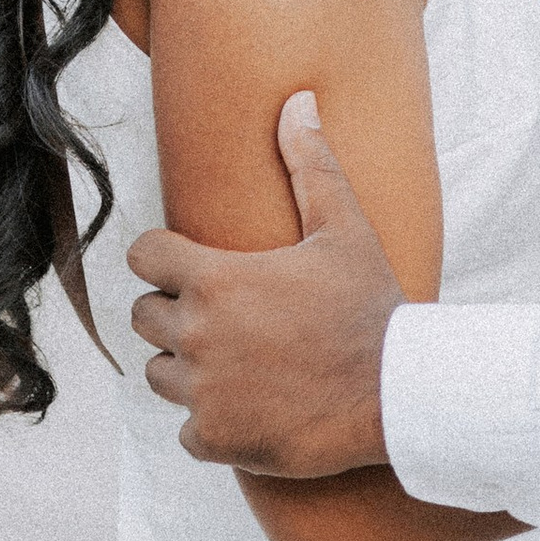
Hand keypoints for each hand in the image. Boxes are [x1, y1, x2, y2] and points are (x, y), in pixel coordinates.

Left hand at [127, 96, 402, 475]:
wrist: (397, 394)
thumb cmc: (370, 306)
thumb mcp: (345, 228)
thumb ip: (311, 165)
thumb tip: (298, 102)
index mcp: (215, 279)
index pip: (142, 256)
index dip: (164, 257)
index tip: (191, 266)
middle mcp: (196, 334)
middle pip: (143, 316)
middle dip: (174, 312)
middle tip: (224, 316)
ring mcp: (202, 392)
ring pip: (159, 374)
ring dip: (187, 367)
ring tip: (237, 362)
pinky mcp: (216, 438)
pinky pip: (186, 429)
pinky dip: (211, 421)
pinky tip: (251, 407)